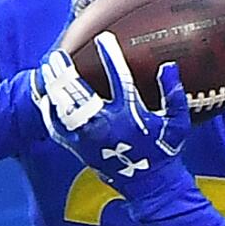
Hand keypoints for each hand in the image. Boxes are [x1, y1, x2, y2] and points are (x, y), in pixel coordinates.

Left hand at [30, 32, 189, 184]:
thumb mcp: (178, 124)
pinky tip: (46, 98)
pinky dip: (50, 114)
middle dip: (66, 72)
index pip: (120, 79)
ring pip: (65, 109)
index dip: (111, 57)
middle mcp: (107, 125)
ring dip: (55, 88)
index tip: (103, 39)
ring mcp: (90, 138)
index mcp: (130, 115)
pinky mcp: (81, 150)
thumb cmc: (164, 151)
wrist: (151, 185)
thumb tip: (168, 67)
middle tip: (57, 56)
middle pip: (81, 93)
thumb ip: (174, 95)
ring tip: (47, 70)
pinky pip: (59, 130)